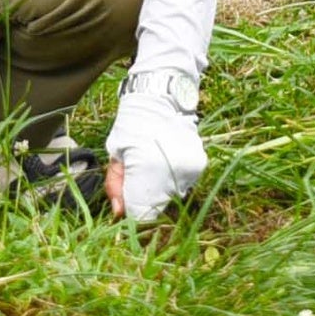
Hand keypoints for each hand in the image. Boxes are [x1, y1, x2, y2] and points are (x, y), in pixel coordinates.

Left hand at [105, 75, 207, 224]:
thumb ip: (115, 187)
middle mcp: (172, 173)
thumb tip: (120, 213)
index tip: (126, 199)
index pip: (141, 215)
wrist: (162, 100)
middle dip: (144, 199)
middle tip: (137, 175)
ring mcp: (189, 170)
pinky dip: (172, 179)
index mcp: (147, 170)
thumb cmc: (133, 126)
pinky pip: (182, 184)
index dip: (131, 210)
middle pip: (156, 208)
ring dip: (160, 189)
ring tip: (152, 164)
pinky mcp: (199, 166)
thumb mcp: (115, 154)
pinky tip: (165, 160)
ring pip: (170, 196)